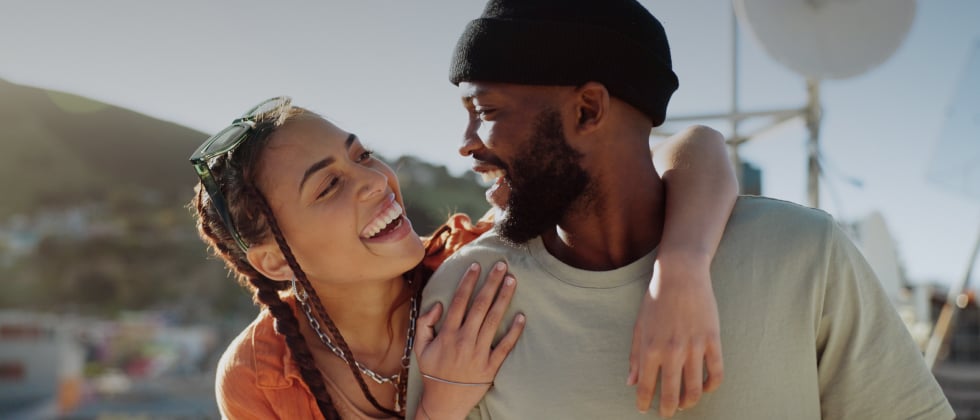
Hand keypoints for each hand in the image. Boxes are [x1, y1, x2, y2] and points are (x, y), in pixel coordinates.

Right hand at [413, 261, 524, 418]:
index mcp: (447, 334)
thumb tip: (438, 304)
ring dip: (503, 299)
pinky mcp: (491, 366)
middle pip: (480, 305)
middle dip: (491, 283)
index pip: (460, 301)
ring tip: (512, 281)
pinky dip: (514, 332)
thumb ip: (425, 323)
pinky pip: (504, 346)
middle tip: (502, 265)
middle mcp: (464, 340)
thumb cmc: (433, 372)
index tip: (476, 265)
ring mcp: (478, 353)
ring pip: (493, 320)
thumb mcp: (420, 348)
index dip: (468, 282)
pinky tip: (522, 316)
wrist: (444, 402)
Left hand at [628, 252, 723, 417]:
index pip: (646, 387)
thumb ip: (635, 356)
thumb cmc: (655, 299)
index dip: (645, 403)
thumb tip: (631, 382)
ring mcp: (694, 347)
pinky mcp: (712, 340)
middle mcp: (671, 351)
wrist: (680, 275)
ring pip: (695, 389)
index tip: (644, 410)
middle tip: (667, 414)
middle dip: (668, 409)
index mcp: (650, 348)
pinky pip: (716, 372)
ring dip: (689, 402)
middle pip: (671, 393)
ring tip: (684, 404)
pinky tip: (705, 388)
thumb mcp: (639, 326)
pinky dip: (711, 386)